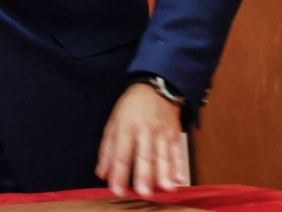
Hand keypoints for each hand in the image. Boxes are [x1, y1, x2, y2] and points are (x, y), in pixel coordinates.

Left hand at [96, 83, 187, 197]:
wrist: (155, 89)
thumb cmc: (130, 108)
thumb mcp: (113, 122)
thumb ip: (107, 149)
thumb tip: (101, 173)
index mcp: (125, 127)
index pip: (121, 153)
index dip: (119, 172)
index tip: (116, 190)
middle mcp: (144, 130)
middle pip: (144, 155)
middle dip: (144, 174)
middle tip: (143, 193)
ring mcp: (162, 133)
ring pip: (163, 155)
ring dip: (164, 173)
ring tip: (165, 188)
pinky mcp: (175, 135)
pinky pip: (178, 152)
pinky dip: (180, 166)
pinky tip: (180, 180)